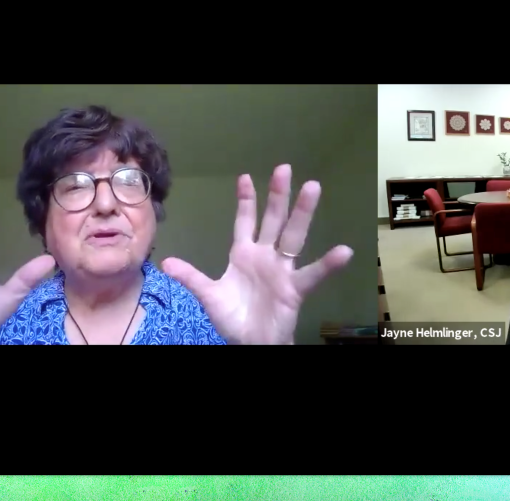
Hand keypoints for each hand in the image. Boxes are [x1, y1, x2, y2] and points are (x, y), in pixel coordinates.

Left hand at [162, 164, 352, 343]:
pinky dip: (328, 264)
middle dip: (278, 195)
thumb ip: (192, 277)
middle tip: (284, 168)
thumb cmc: (234, 317)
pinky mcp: (295, 288)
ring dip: (303, 212)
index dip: (246, 200)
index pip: (246, 221)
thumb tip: (166, 261)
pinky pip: (313, 274)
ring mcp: (282, 269)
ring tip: (313, 188)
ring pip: (294, 236)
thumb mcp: (209, 296)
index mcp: (245, 254)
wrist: (251, 342)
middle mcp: (266, 256)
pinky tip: (343, 252)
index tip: (245, 177)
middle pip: (274, 220)